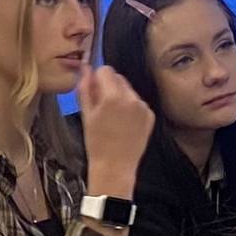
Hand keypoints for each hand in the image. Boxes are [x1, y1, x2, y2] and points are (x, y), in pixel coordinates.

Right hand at [76, 64, 154, 195]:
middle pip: (118, 77)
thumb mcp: (86, 114)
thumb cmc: (96, 143)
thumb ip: (85, 88)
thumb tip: (85, 68)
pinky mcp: (150, 115)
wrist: (115, 167)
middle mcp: (131, 98)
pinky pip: (138, 102)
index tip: (93, 91)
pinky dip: (130, 108)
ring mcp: (143, 107)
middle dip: (108, 87)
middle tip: (101, 107)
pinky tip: (124, 124)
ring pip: (128, 90)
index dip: (97, 79)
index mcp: (113, 96)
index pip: (105, 70)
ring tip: (113, 118)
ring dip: (120, 97)